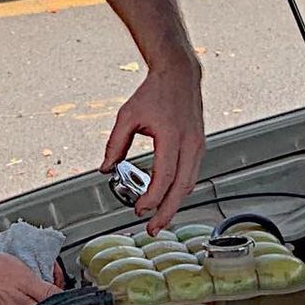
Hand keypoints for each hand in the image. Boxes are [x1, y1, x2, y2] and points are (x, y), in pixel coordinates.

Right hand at [0, 247, 58, 304]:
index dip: (63, 302)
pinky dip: (22, 299)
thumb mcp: (26, 278)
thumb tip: (64, 302)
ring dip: (35, 297)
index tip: (59, 288)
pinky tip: (16, 287)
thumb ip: (47, 294)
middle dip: (49, 298)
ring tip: (28, 280)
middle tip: (45, 278)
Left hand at [102, 60, 205, 231]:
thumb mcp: (127, 116)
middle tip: (152, 229)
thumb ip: (115, 144)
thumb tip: (105, 169)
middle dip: (167, 212)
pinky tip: (166, 198)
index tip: (139, 209)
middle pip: (181, 188)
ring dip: (174, 205)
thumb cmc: (154, 92)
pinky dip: (179, 191)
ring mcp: (198, 146)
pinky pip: (192, 175)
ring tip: (158, 219)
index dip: (153, 197)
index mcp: (172, 135)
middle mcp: (190, 143)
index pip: (165, 176)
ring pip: (189, 185)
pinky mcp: (200, 147)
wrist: (179, 75)